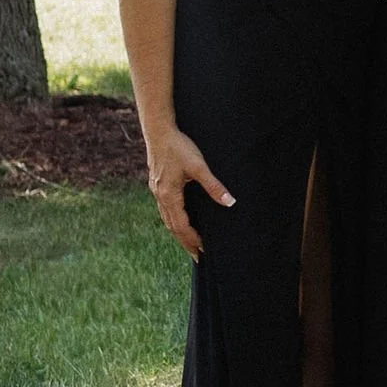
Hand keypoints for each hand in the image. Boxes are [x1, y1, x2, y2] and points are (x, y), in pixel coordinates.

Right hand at [146, 126, 231, 260]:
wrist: (159, 130)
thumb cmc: (179, 147)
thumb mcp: (199, 166)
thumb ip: (214, 186)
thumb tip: (230, 202)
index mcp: (169, 195)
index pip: (181, 226)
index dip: (192, 240)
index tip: (203, 252)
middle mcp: (160, 196)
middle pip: (172, 226)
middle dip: (185, 242)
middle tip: (197, 256)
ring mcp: (156, 190)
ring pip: (167, 219)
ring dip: (178, 232)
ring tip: (190, 243)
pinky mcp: (157, 184)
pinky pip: (165, 209)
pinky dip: (173, 220)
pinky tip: (180, 220)